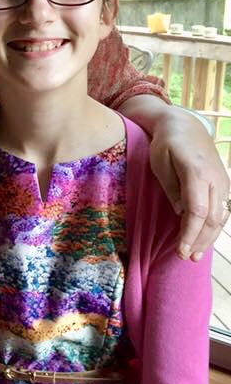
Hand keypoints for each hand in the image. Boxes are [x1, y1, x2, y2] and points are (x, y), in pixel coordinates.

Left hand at [147, 107, 228, 259]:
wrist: (186, 126)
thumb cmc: (167, 144)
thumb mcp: (160, 163)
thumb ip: (171, 188)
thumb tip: (180, 213)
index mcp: (197, 172)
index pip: (197, 211)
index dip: (190, 233)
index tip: (180, 250)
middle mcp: (216, 178)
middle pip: (212, 218)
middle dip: (199, 240)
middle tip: (184, 257)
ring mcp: (223, 182)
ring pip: (221, 217)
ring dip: (208, 238)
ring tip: (194, 255)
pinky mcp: (225, 185)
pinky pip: (223, 210)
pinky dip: (214, 227)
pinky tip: (203, 240)